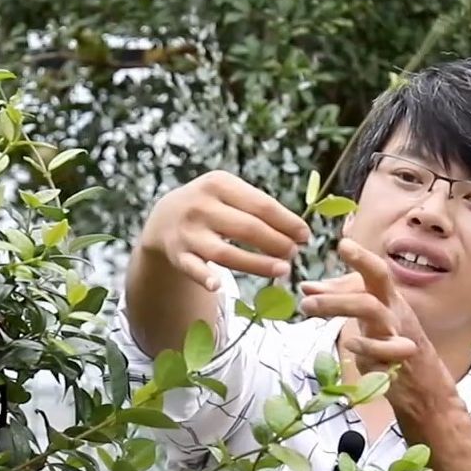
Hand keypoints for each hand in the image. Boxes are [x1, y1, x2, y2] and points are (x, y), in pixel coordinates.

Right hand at [139, 171, 311, 291]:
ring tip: (283, 270)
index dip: (287, 222)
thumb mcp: (229, 192)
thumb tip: (298, 232)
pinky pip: (193, 268)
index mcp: (219, 184)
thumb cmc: (212, 205)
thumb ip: (258, 207)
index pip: (261, 205)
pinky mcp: (178, 255)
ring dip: (257, 264)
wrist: (165, 217)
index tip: (305, 236)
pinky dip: (204, 277)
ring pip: (225, 253)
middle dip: (276, 243)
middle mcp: (201, 206)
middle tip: (294, 254)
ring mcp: (188, 232)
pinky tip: (218, 286)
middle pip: (247, 228)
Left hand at [299, 240, 456, 419]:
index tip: (343, 245)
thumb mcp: (367, 319)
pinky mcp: (399, 361)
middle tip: (304, 297)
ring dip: (339, 305)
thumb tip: (306, 288)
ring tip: (309, 309)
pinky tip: (349, 344)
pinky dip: (366, 346)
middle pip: (371, 288)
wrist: (424, 387)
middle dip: (337, 288)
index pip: (378, 272)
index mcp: (388, 299)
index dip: (362, 257)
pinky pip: (384, 349)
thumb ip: (339, 300)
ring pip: (372, 310)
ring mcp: (398, 335)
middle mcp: (395, 312)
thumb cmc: (391, 345)